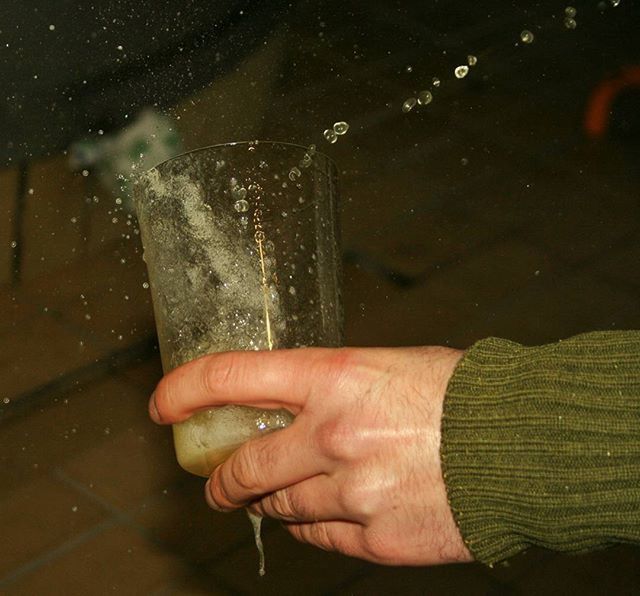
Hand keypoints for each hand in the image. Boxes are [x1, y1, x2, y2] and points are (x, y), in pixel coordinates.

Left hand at [150, 346, 471, 565]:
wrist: (526, 443)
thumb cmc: (462, 391)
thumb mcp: (388, 365)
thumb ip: (333, 388)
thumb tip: (293, 406)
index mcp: (335, 377)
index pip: (231, 377)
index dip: (185, 389)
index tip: (163, 405)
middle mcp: (332, 436)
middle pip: (242, 468)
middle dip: (221, 480)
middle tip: (217, 485)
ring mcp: (352, 493)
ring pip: (279, 508)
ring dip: (268, 503)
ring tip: (272, 499)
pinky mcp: (376, 539)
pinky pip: (319, 537)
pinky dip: (311, 526)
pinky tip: (324, 514)